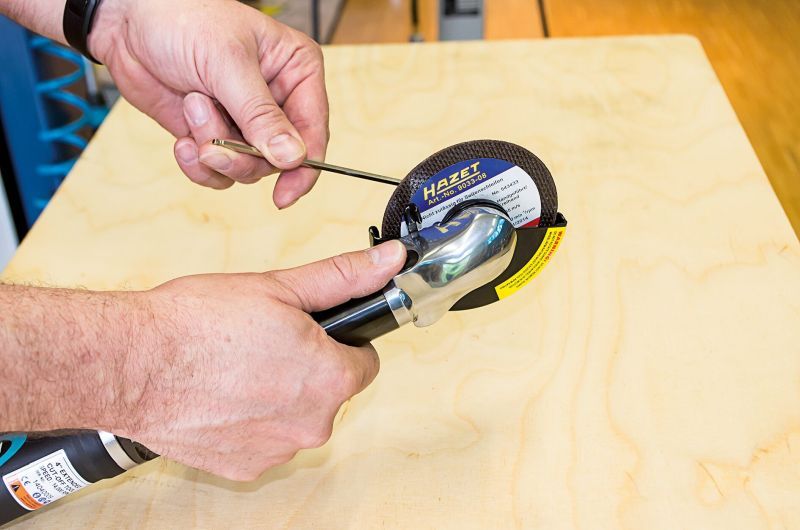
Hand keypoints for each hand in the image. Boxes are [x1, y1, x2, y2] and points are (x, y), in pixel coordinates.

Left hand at [89, 0, 327, 206]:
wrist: (127, 21)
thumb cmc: (182, 18)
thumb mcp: (227, 63)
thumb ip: (260, 115)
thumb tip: (292, 157)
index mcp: (296, 71)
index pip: (313, 130)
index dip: (303, 168)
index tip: (284, 195)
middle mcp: (277, 99)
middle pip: (279, 158)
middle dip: (243, 157)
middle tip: (211, 147)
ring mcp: (245, 120)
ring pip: (248, 168)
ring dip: (215, 151)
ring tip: (191, 112)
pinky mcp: (216, 134)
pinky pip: (219, 171)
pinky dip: (198, 164)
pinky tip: (181, 141)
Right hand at [119, 241, 405, 480]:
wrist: (131, 364)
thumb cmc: (198, 325)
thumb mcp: (281, 287)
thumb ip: (344, 277)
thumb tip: (389, 261)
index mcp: (331, 378)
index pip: (364, 362)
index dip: (340, 342)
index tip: (314, 332)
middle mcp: (312, 424)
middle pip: (329, 390)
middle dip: (306, 367)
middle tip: (266, 342)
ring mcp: (277, 451)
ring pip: (295, 416)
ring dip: (277, 395)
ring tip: (238, 366)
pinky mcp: (244, 467)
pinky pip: (263, 440)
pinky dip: (249, 421)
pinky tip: (221, 395)